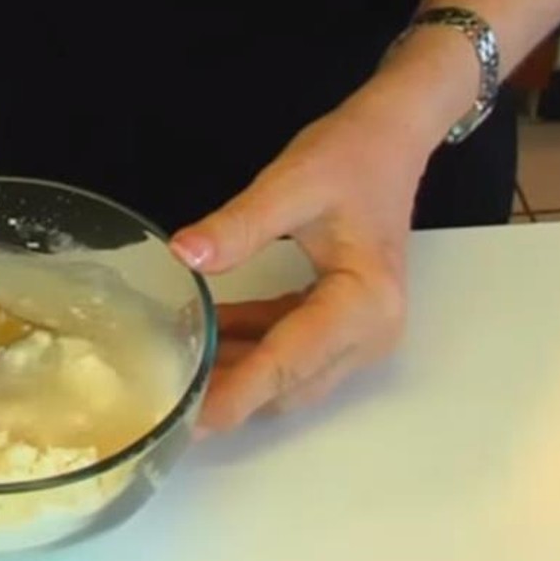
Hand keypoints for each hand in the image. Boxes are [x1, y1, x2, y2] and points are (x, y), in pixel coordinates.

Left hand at [171, 88, 434, 432]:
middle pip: (291, 383)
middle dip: (231, 395)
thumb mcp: (290, 183)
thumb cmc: (350, 156)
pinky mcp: (344, 323)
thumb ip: (239, 224)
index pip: (290, 361)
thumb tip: (184, 255)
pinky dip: (250, 349)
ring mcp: (361, 334)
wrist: (392, 139)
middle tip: (168, 400)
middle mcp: (371, 333)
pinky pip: (291, 350)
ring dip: (238, 376)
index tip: (192, 421)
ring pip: (290, 376)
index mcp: (364, 303)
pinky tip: (205, 337)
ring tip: (176, 373)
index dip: (238, 392)